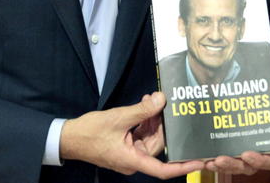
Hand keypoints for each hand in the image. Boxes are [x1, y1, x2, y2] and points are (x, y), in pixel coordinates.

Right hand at [60, 91, 203, 178]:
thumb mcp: (119, 118)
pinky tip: (145, 105)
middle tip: (164, 103)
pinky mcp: (125, 145)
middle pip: (158, 144)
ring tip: (152, 101)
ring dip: (153, 120)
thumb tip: (161, 100)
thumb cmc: (90, 133)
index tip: (200, 161)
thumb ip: (142, 110)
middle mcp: (134, 160)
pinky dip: (144, 121)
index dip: (183, 167)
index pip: (163, 170)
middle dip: (162, 124)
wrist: (69, 137)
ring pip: (150, 137)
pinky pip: (141, 134)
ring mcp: (130, 152)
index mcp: (133, 160)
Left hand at [201, 84, 269, 174]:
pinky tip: (204, 159)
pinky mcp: (227, 146)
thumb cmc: (266, 91)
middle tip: (222, 158)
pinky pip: (221, 160)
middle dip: (234, 165)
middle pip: (248, 167)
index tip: (247, 153)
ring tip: (211, 161)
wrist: (250, 83)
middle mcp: (256, 150)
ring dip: (222, 166)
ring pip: (233, 166)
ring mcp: (240, 150)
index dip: (260, 161)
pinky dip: (213, 162)